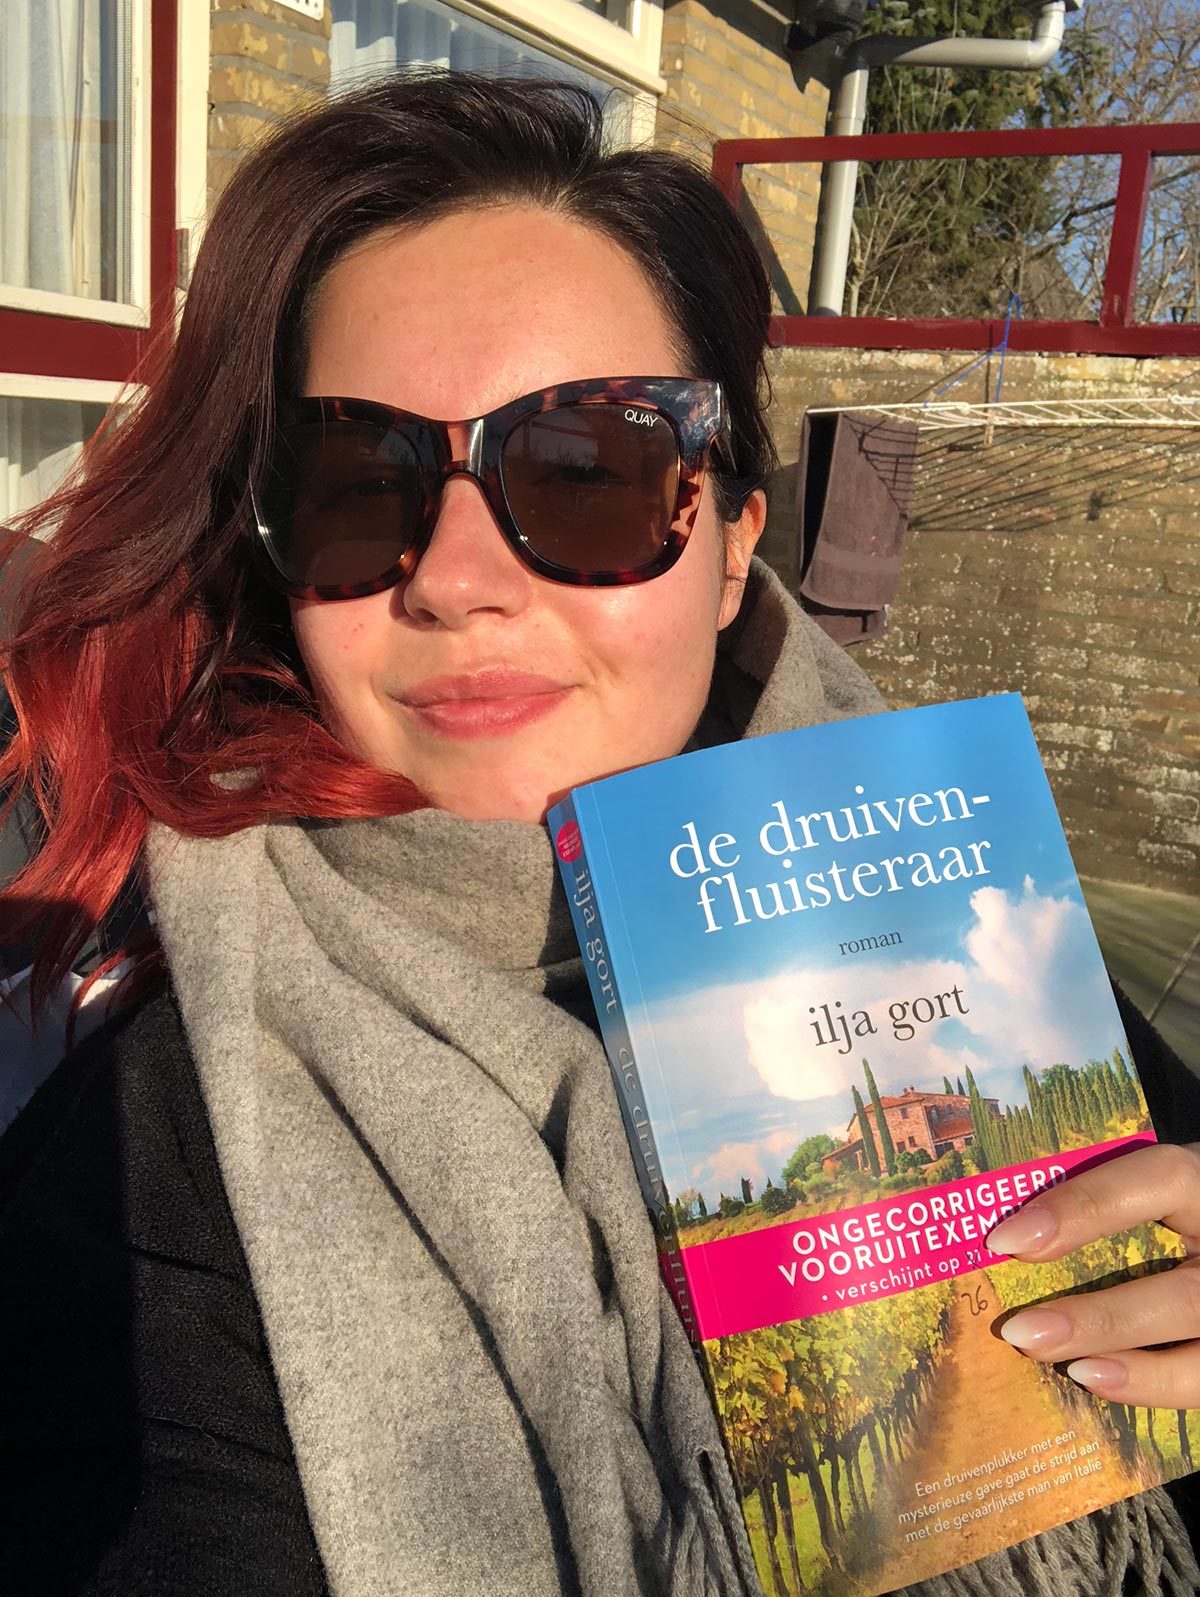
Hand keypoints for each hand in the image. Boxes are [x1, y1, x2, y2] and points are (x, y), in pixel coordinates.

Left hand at [985, 1142, 1199, 1408]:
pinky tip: (1098, 1380)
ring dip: (1130, 1372)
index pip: (1159, 1180)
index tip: (1005, 1240)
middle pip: (1183, 1297)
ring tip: (1066, 1368)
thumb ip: (1102, 1195)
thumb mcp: (1156, 1184)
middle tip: (1020, 1332)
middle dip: (1098, 1320)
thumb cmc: (1176, 1198)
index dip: (1081, 1207)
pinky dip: (1152, 1388)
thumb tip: (1011, 1231)